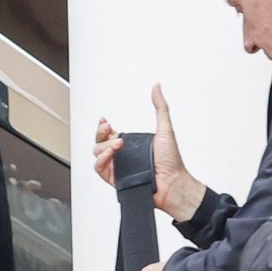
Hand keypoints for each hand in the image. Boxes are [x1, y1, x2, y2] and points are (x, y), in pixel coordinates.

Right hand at [91, 85, 207, 220]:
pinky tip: (111, 154)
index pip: (109, 133)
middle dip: (100, 132)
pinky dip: (101, 160)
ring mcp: (118, 168)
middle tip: (109, 127)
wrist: (174, 183)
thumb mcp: (165, 130)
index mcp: (132, 145)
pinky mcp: (115, 180)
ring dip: (104, 146)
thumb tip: (157, 87)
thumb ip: (160, 107)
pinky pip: (98, 168)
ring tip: (119, 144)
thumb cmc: (172, 162)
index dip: (103, 126)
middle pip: (99, 141)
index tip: (106, 120)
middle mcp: (123, 156)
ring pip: (97, 153)